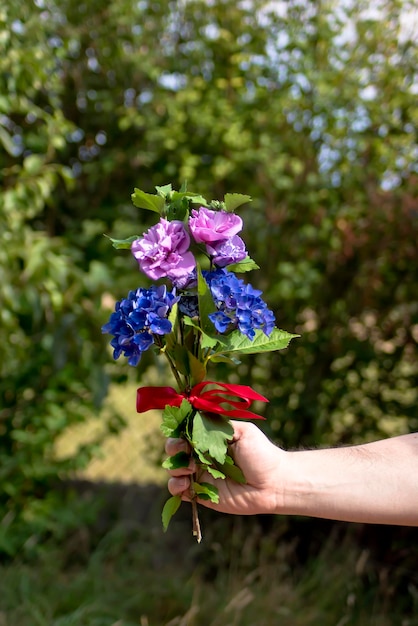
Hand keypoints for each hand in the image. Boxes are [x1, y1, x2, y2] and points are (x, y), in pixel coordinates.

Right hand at [165, 420, 285, 514]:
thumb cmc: (261, 454)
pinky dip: (176, 487)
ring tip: (191, 468)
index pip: (185, 432)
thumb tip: (195, 417)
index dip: (178, 431)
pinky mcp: (201, 494)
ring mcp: (200, 475)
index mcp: (209, 439)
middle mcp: (201, 456)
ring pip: (173, 470)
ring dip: (175, 467)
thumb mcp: (242, 431)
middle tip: (185, 450)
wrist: (274, 483)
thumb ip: (219, 425)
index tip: (182, 432)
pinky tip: (186, 484)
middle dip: (173, 448)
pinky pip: (179, 492)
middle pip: (174, 450)